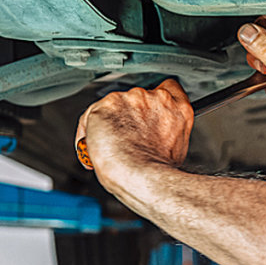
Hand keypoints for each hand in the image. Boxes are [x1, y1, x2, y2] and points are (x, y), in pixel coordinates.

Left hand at [75, 79, 192, 193]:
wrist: (140, 176)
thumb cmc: (157, 170)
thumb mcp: (177, 148)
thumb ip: (167, 130)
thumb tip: (155, 136)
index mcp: (177, 108)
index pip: (169, 88)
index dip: (155, 101)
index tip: (148, 113)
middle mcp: (154, 98)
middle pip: (138, 98)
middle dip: (130, 115)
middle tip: (128, 138)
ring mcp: (130, 99)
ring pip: (114, 106)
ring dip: (110, 121)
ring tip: (111, 145)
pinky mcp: (106, 105)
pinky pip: (91, 115)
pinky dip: (89, 130)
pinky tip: (96, 146)